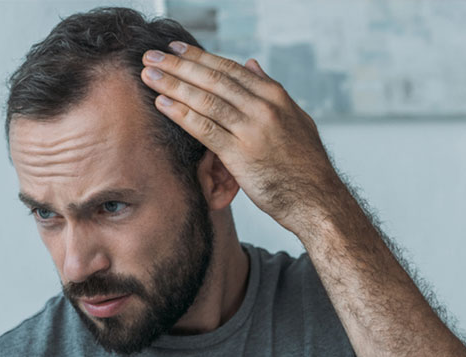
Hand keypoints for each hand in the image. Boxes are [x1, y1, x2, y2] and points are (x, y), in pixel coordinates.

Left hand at [140, 41, 346, 235]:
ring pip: (206, 100)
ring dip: (173, 85)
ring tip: (149, 75)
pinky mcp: (240, 155)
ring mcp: (252, 130)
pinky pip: (205, 129)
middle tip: (152, 55)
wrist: (317, 199)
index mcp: (275, 96)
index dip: (199, 57)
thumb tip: (251, 63)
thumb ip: (270, 90)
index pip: (230, 69)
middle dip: (179, 65)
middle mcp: (264, 108)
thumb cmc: (305, 163)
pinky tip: (162, 104)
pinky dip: (181, 114)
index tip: (176, 48)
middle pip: (213, 79)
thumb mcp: (295, 118)